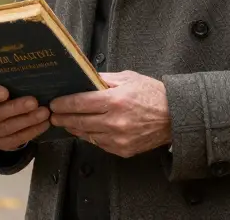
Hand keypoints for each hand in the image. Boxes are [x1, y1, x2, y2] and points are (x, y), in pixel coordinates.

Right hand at [0, 81, 51, 151]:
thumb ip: (2, 75)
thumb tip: (25, 64)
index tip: (5, 92)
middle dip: (16, 109)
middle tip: (34, 102)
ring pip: (6, 129)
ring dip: (27, 121)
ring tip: (44, 113)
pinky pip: (14, 140)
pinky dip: (31, 132)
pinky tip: (43, 124)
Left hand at [49, 71, 170, 157]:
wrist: (175, 117)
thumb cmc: (152, 94)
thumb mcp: (128, 78)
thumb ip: (104, 79)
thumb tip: (83, 78)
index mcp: (115, 100)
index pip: (79, 103)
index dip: (63, 104)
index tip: (54, 103)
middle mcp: (115, 122)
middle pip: (78, 121)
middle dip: (62, 117)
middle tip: (53, 115)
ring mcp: (118, 139)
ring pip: (86, 135)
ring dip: (74, 128)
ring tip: (66, 122)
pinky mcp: (123, 150)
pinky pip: (99, 144)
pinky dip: (90, 136)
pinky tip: (85, 129)